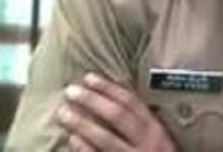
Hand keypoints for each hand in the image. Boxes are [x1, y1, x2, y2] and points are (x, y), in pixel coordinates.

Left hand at [55, 72, 176, 151]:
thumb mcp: (159, 140)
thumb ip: (143, 124)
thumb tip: (112, 101)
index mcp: (156, 129)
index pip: (131, 102)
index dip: (108, 88)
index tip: (88, 77)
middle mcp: (147, 142)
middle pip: (117, 115)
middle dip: (93, 101)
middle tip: (71, 91)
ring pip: (106, 138)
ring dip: (82, 124)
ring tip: (63, 113)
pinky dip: (85, 149)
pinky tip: (72, 139)